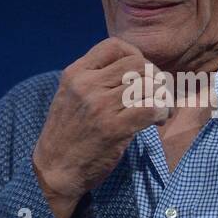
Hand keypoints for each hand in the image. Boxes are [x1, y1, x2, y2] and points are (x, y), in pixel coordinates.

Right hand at [32, 37, 168, 217]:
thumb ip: (94, 79)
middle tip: (156, 95)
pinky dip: (162, 111)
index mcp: (75, 73)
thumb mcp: (71, 96)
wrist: (54, 171)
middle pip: (138, 63)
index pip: (115, 46)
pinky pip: (152, 107)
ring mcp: (100, 106)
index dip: (136, 56)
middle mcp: (87, 85)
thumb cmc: (67, 135)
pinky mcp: (114, 128)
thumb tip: (134, 67)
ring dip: (163, 96)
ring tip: (160, 111)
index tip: (140, 76)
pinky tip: (158, 120)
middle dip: (155, 77)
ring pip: (148, 84)